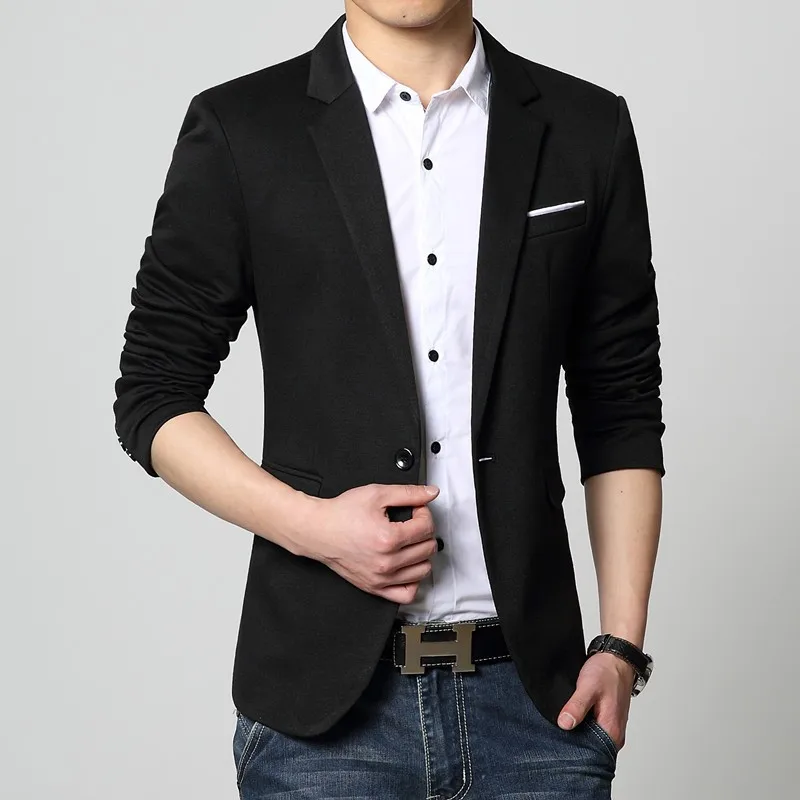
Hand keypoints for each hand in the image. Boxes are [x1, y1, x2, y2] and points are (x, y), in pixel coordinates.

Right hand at [297, 483, 440, 603]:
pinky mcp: (374, 587)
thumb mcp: (376, 494)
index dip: (424, 513)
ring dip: (422, 554)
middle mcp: (386, 562)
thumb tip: (431, 493)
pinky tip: (408, 566)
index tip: (416, 510)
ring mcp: (381, 578)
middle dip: (424, 531)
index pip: (426, 527)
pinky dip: (413, 581)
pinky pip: (407, 594)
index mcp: (388, 539)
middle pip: (427, 548)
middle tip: (412, 522)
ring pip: (423, 570)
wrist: (318, 530)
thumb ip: (408, 493)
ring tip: (410, 542)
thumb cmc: (341, 514)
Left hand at [557, 652, 634, 751]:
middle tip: (556, 730)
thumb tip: (564, 724)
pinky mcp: (606, 719)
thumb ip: (577, 706)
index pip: (591, 753)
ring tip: (562, 722)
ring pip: (590, 737)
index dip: (573, 749)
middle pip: (590, 747)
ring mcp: (610, 727)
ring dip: (577, 731)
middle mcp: (613, 734)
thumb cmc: (607, 672)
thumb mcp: (588, 687)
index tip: (558, 741)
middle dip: (573, 741)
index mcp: (611, 731)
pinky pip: (591, 728)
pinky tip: (570, 716)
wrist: (617, 658)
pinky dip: (581, 724)